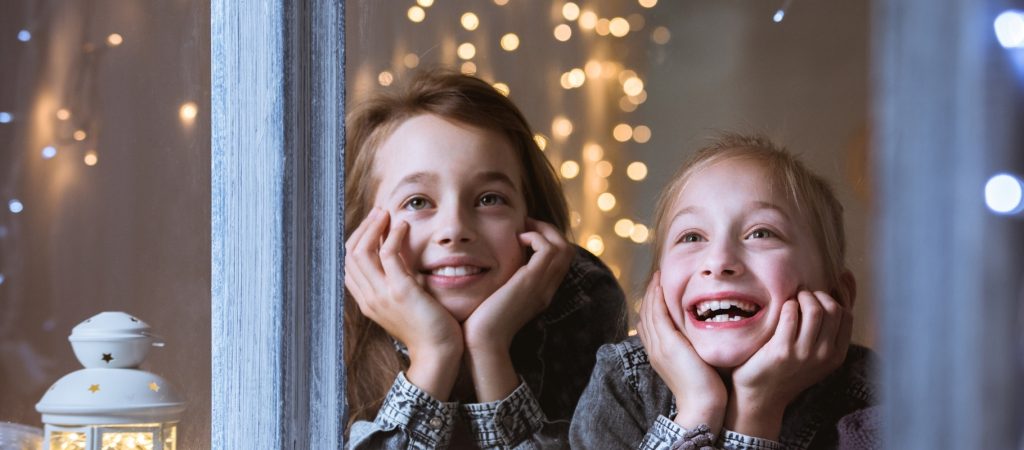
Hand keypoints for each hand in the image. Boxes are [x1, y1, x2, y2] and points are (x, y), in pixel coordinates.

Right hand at [345, 207, 463, 399]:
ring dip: (374, 227)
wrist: (438, 354)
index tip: (374, 224)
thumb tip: (400, 257)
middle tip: (380, 212)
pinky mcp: (400, 292)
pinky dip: (394, 236)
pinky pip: (387, 255)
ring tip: (388, 214)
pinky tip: (404, 226)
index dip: (358, 239)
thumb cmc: (428, 329)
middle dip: (363, 228)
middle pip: (349, 254)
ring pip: (362, 251)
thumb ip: (398, 281)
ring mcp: (381, 295)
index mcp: (368, 301)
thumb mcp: (406, 302)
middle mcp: (369, 297)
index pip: (348, 264)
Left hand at [461, 218, 572, 400]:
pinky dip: (536, 237)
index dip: (547, 241)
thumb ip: (500, 284)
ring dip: (544, 230)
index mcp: (540, 294)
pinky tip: (518, 239)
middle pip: (567, 251)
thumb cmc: (480, 324)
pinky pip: (548, 249)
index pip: (559, 261)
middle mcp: (546, 289)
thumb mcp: (495, 299)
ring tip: (523, 228)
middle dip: (548, 231)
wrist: (482, 343)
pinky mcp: (531, 282)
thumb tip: (487, 268)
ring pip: (562, 247)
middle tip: (526, 224)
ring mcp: (542, 286)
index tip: (524, 232)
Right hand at [638, 272, 726, 434]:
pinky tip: (660, 286)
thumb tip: (698, 342)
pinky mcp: (668, 344)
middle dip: (649, 295)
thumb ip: (691, 352)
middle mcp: (655, 349)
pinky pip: (658, 315)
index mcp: (659, 354)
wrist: (702, 406)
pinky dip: (657, 299)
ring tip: (657, 276)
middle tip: (656, 277)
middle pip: (645, 315)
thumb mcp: (694, 367)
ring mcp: (659, 347)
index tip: (658, 291)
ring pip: (649, 312)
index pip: (649, 325)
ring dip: (652, 292)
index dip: (651, 306)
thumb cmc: (705, 391)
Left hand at [725, 290, 852, 439]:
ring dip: (801, 297)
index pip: (846, 314)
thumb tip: (846, 278)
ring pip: (814, 309)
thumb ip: (830, 323)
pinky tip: (781, 311)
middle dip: (816, 295)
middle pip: (832, 309)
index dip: (832, 297)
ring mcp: (804, 354)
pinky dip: (786, 305)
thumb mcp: (816, 351)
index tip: (818, 294)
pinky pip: (789, 313)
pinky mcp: (782, 350)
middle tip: (801, 297)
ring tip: (792, 301)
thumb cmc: (787, 367)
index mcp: (836, 355)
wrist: (761, 396)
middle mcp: (824, 355)